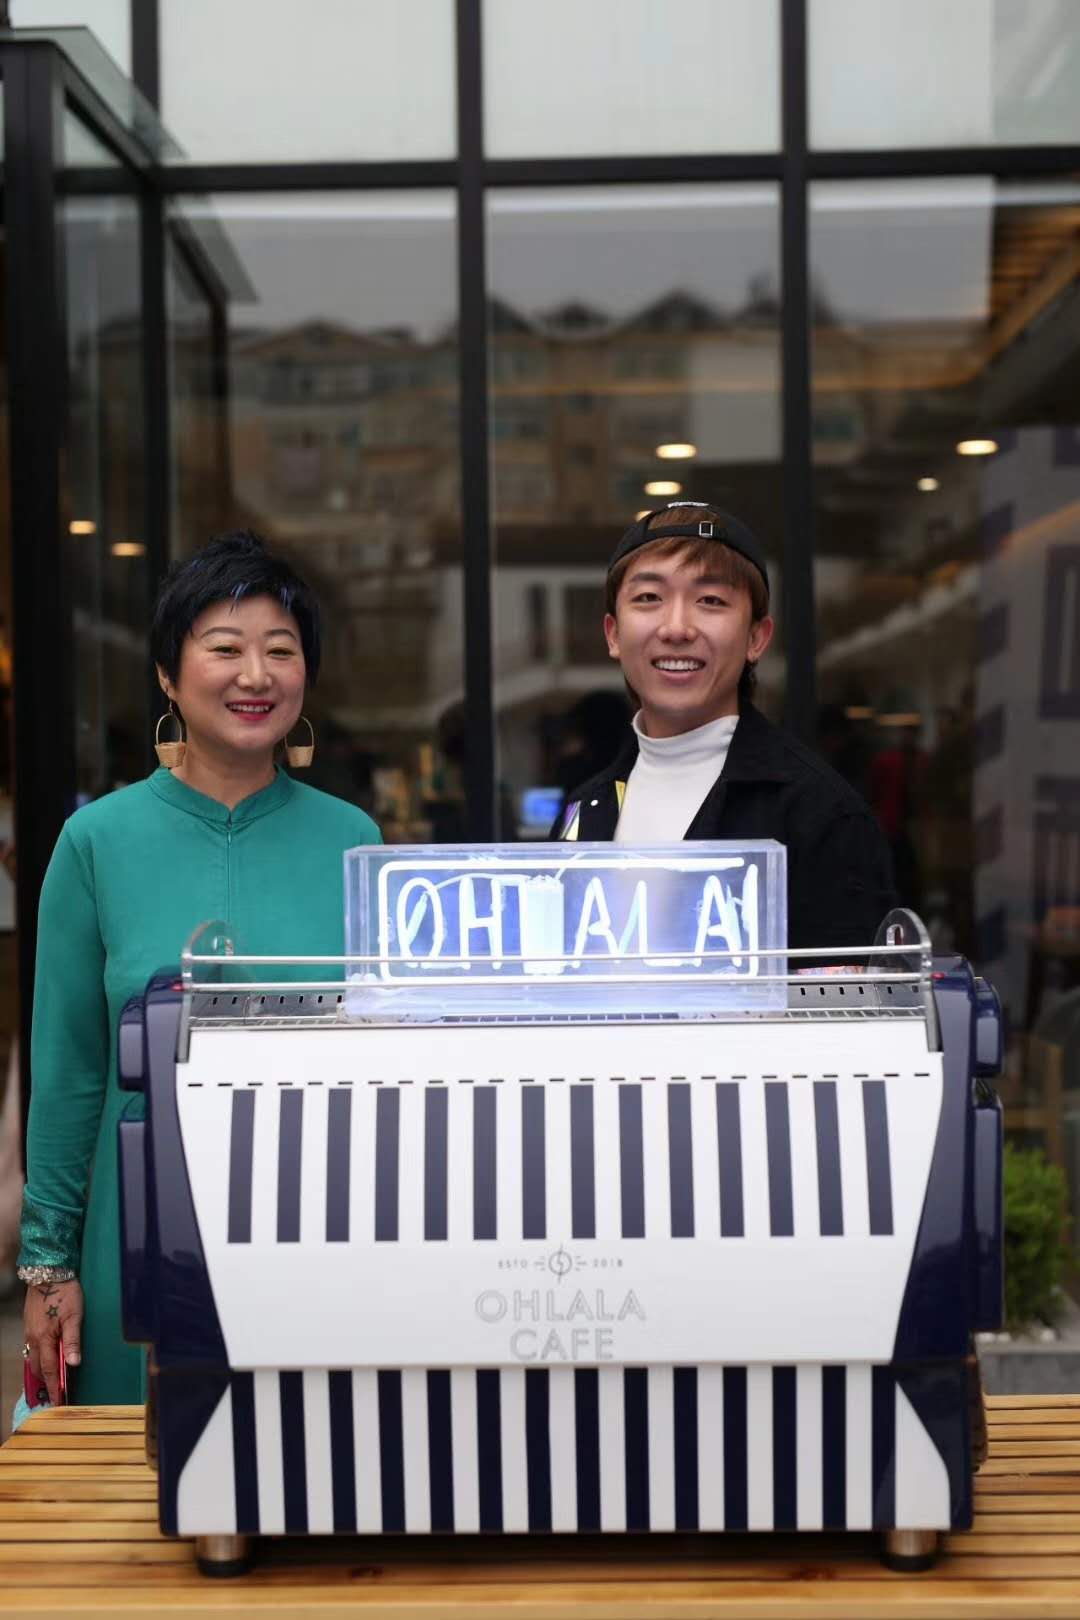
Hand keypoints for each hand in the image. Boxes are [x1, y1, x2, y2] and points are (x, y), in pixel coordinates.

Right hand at [23, 1279, 82, 1404]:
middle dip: (47, 1382)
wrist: (48, 1273)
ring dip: (42, 1370)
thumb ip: (73, 1341)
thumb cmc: (65, 1292)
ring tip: (53, 1379)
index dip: (55, 1386)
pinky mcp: (30, 1326)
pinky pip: (32, 1348)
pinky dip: (39, 1358)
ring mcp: (29, 1332)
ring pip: (33, 1358)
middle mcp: (33, 1338)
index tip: (59, 1401)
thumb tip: (73, 1364)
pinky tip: (47, 1358)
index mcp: (44, 1339)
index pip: (49, 1370)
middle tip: (58, 1392)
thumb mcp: (75, 1315)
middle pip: (38, 1368)